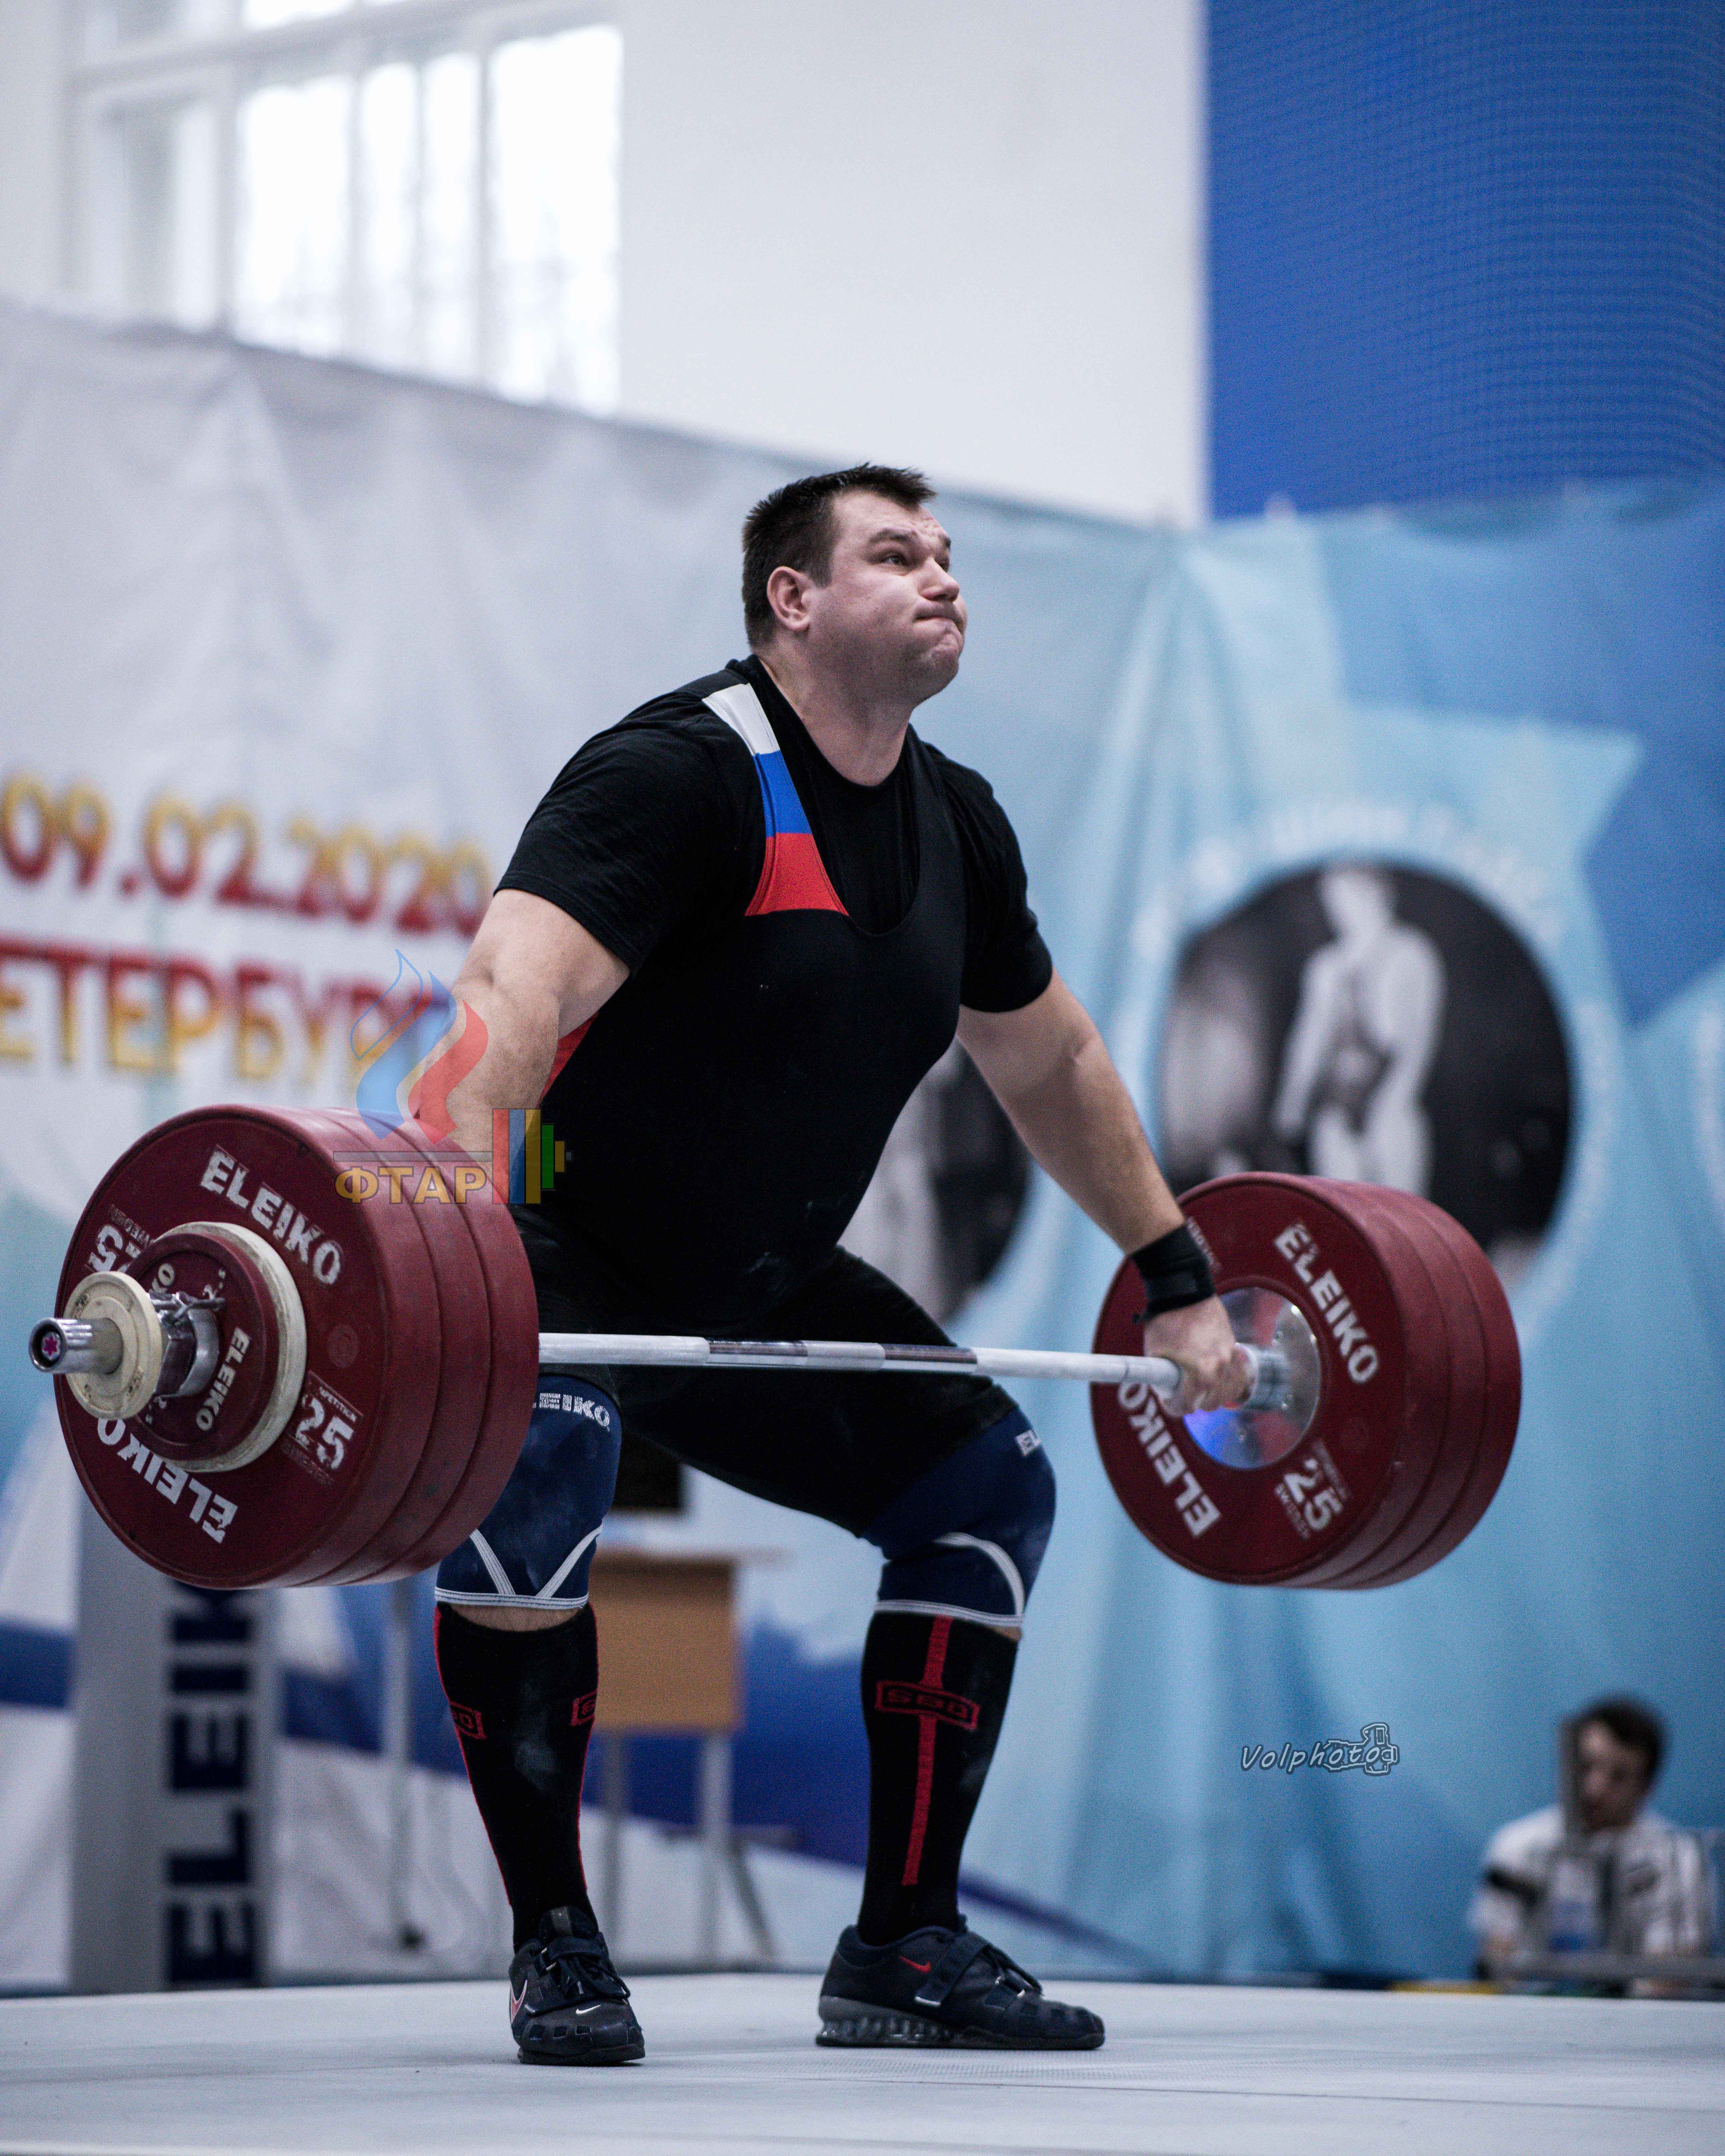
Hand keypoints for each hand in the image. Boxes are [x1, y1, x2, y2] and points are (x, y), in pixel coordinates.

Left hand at [1143, 1297, 1252, 1414]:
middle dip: (1194, 1402)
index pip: (1187, 1406)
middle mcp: (1219, 1369)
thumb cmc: (1166, 1320)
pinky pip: (1236, 1375)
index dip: (1173, 1406)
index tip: (1168, 1401)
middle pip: (1210, 1404)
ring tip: (1198, 1386)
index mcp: (1199, 1374)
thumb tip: (1165, 1389)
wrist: (1184, 1291)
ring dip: (1212, 1394)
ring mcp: (1230, 1358)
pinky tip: (1216, 1377)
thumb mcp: (1154, 1352)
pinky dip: (1227, 1380)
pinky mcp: (1234, 1347)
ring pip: (1227, 1392)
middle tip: (1181, 1392)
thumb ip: (1160, 1377)